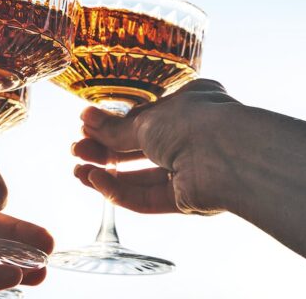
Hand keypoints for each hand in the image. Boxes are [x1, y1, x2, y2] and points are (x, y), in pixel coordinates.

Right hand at [72, 79, 240, 214]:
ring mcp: (192, 170)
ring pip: (142, 176)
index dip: (114, 125)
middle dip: (106, 151)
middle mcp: (193, 137)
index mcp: (190, 106)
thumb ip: (115, 128)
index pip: (145, 118)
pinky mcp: (189, 199)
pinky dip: (121, 191)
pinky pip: (149, 197)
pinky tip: (96, 182)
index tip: (86, 127)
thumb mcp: (145, 120)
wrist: (228, 156)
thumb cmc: (194, 122)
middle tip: (78, 151)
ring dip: (109, 174)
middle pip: (140, 149)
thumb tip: (86, 120)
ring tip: (79, 172)